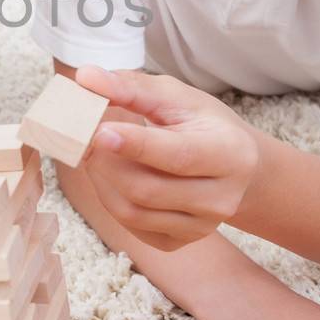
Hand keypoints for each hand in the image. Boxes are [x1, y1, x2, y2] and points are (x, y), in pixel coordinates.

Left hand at [75, 65, 259, 250]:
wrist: (235, 167)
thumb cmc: (202, 124)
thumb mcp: (176, 97)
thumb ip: (132, 87)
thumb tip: (86, 78)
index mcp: (231, 153)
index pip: (177, 156)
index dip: (135, 146)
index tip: (99, 131)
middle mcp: (222, 198)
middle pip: (147, 189)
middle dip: (106, 162)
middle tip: (84, 136)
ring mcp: (201, 226)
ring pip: (133, 212)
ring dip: (102, 180)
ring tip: (97, 152)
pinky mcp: (179, 242)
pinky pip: (131, 226)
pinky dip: (110, 199)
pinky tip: (111, 175)